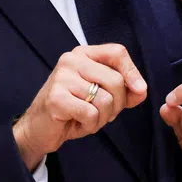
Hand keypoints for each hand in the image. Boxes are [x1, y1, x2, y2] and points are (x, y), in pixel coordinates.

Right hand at [13, 44, 147, 168]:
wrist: (40, 128)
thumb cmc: (73, 109)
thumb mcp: (102, 96)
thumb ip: (124, 90)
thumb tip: (141, 90)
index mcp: (84, 54)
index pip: (117, 52)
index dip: (132, 72)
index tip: (140, 90)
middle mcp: (72, 60)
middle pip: (115, 80)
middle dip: (117, 105)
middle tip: (103, 113)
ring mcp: (62, 78)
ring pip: (105, 100)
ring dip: (102, 118)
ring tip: (87, 118)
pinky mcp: (56, 98)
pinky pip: (91, 113)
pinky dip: (90, 125)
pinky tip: (77, 123)